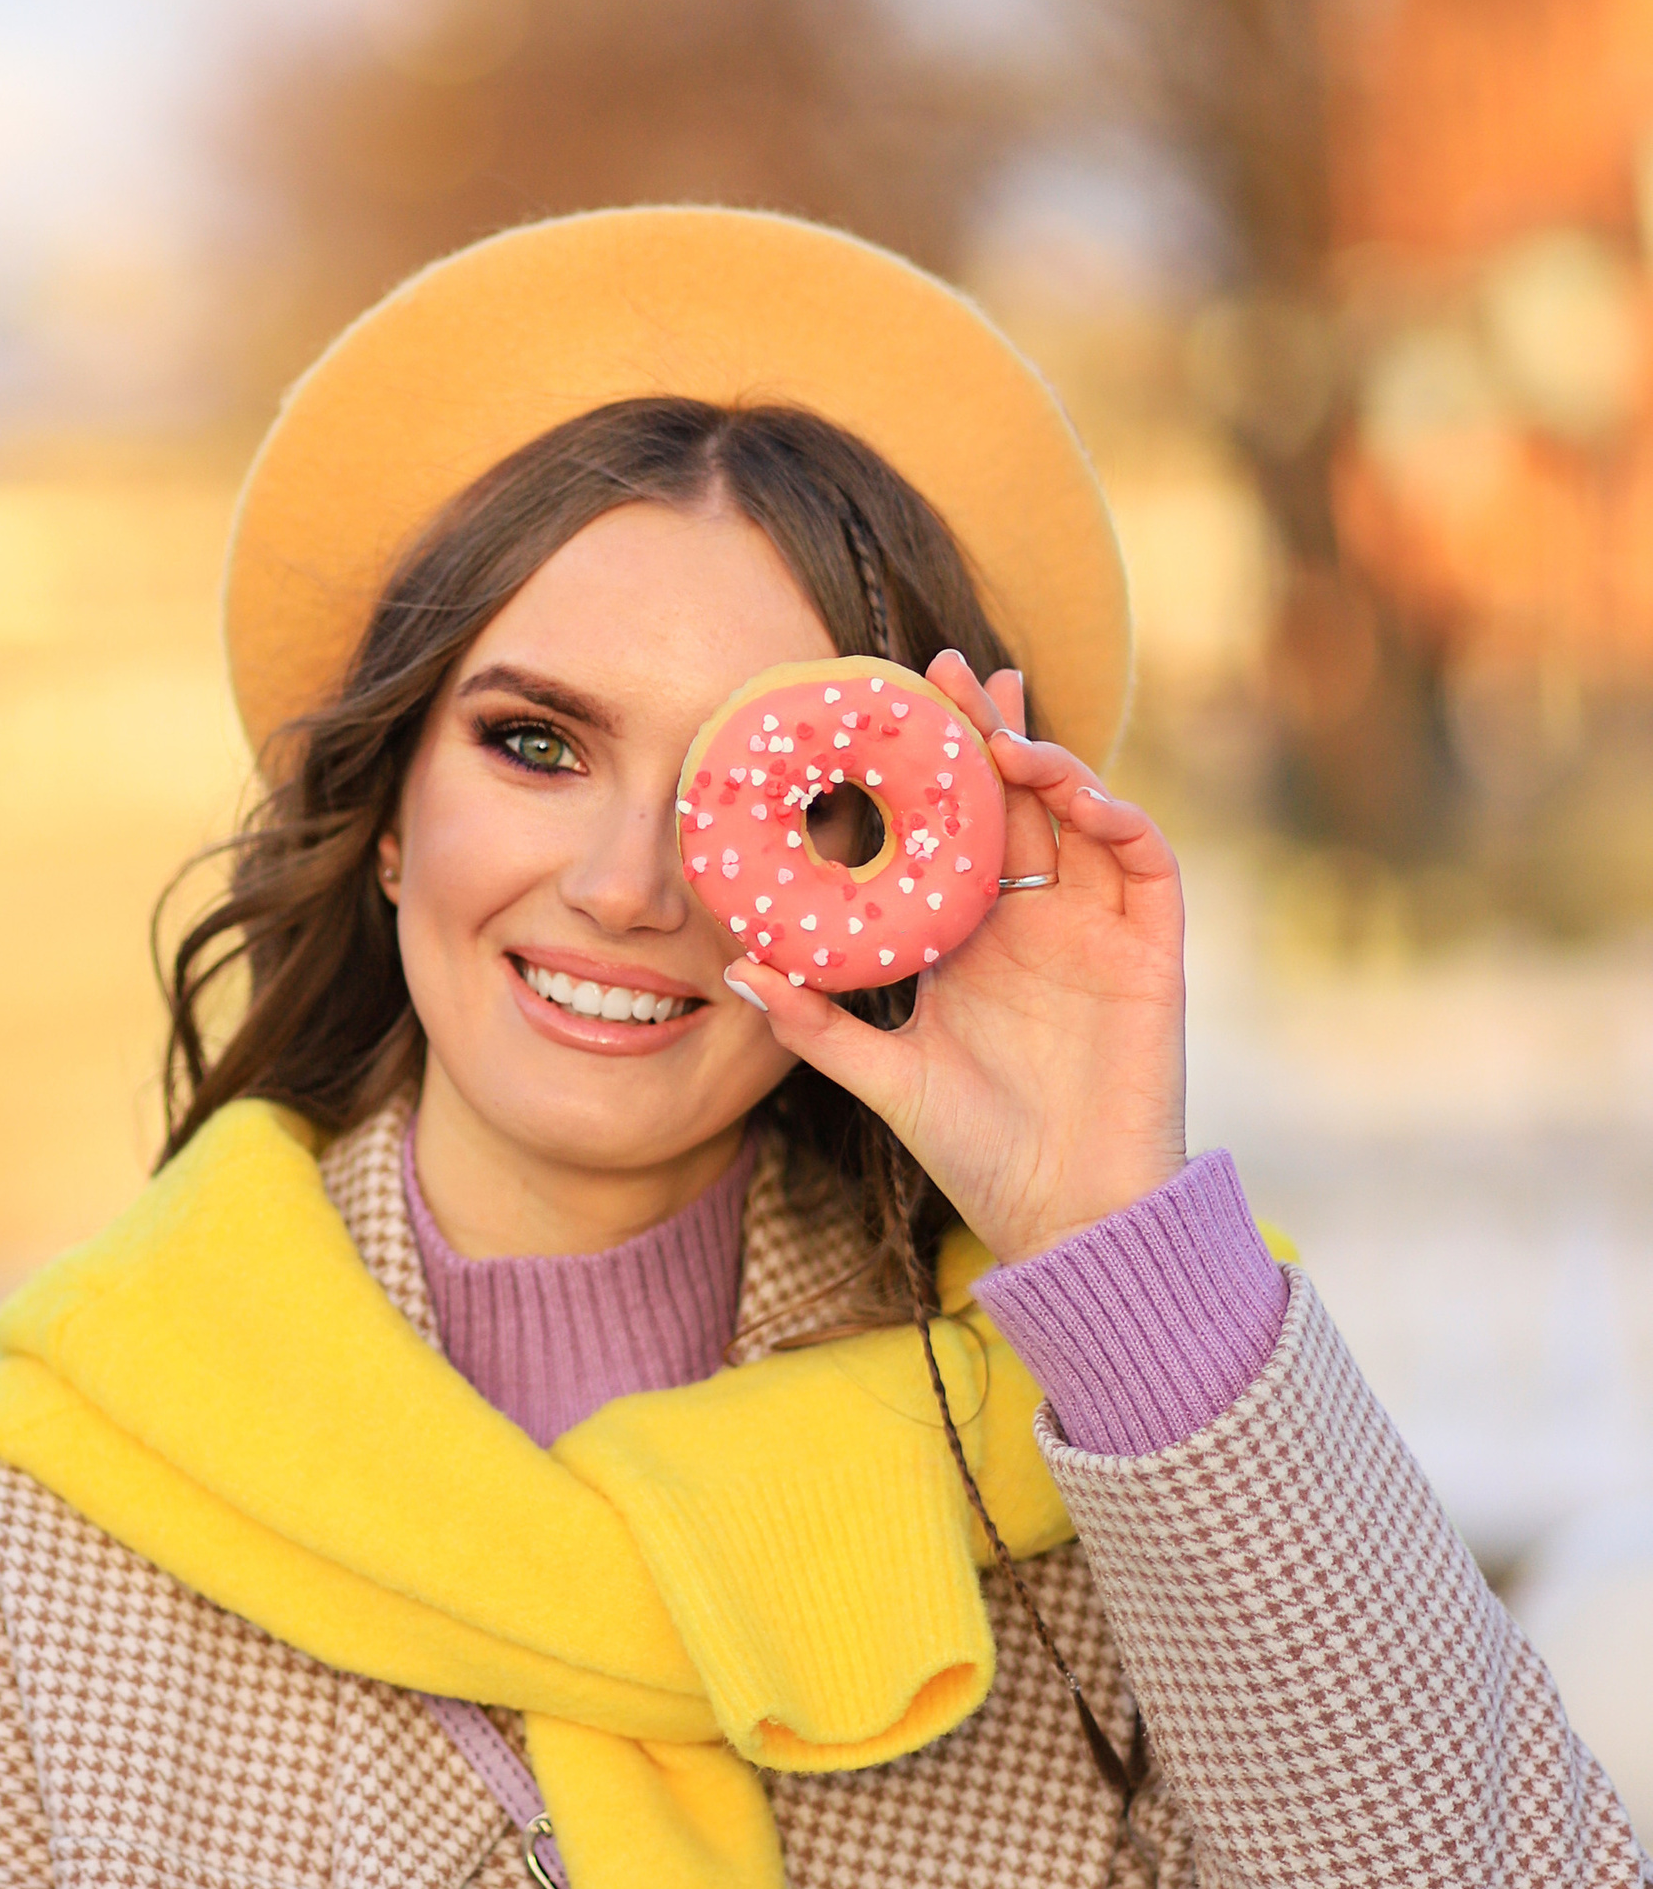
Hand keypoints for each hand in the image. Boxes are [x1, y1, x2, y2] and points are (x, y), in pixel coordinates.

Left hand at [729, 653, 1186, 1268]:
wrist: (1069, 1218)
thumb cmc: (980, 1154)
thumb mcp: (886, 1078)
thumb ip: (819, 1024)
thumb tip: (737, 970)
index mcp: (972, 939)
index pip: (952, 830)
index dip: (930, 769)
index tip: (884, 707)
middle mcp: (1036, 921)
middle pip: (1016, 801)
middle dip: (987, 731)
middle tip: (945, 670)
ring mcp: (1098, 932)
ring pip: (1082, 815)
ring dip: (1051, 762)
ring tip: (1004, 727)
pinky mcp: (1152, 954)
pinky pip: (1145, 866)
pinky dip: (1120, 820)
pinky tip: (1082, 796)